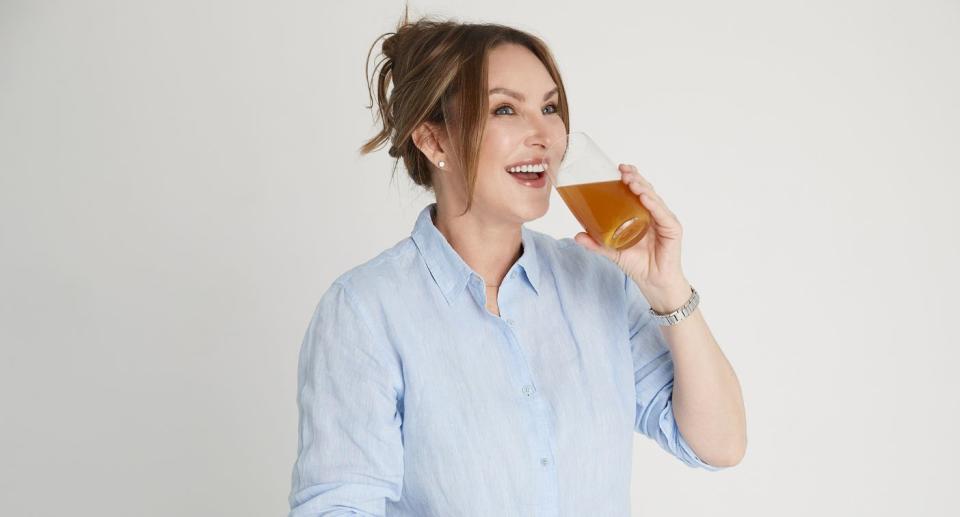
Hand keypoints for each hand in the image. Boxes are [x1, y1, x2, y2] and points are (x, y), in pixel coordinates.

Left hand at [574, 164, 689, 309]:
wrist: (653, 283)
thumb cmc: (638, 264)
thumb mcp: (612, 251)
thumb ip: (596, 243)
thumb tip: (576, 236)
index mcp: (642, 214)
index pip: (638, 190)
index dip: (630, 177)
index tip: (618, 168)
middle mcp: (655, 213)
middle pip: (646, 190)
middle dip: (634, 177)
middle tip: (622, 171)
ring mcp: (664, 220)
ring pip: (654, 198)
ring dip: (642, 187)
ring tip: (630, 181)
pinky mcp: (672, 229)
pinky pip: (662, 214)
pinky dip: (654, 204)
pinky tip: (645, 197)